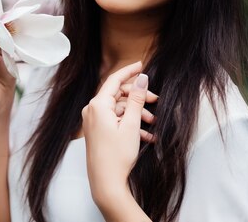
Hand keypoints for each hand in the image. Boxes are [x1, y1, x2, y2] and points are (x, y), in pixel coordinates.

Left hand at [82, 62, 156, 210]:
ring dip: (137, 114)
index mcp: (97, 105)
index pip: (114, 80)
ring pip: (118, 109)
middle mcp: (91, 110)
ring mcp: (93, 121)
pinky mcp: (97, 131)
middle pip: (117, 95)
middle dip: (138, 98)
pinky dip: (130, 124)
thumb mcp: (131, 124)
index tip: (141, 64)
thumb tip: (142, 79)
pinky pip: (115, 121)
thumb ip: (136, 99)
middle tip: (156, 101)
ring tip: (153, 123)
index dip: (129, 71)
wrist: (106, 182)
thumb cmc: (117, 155)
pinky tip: (146, 135)